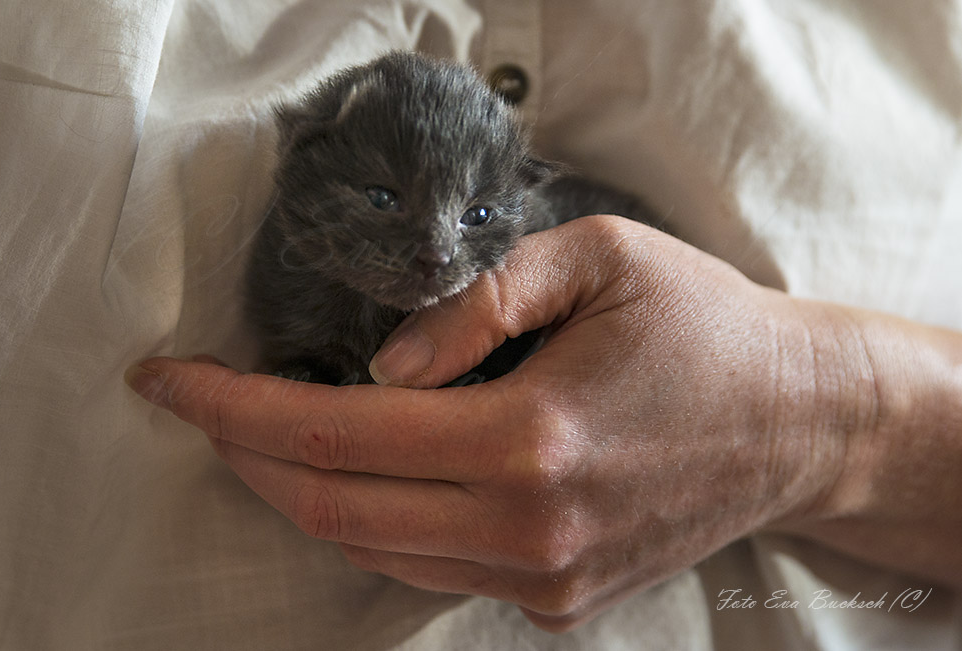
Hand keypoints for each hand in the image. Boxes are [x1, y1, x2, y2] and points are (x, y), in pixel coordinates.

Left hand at [127, 215, 961, 630]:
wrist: (795, 422)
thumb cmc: (703, 328)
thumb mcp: (596, 259)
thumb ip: (474, 302)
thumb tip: (381, 361)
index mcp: (531, 440)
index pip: (337, 434)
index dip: (237, 406)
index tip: (173, 380)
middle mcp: (528, 530)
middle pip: (333, 510)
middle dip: (248, 456)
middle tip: (208, 405)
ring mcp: (543, 580)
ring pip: (372, 552)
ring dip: (304, 494)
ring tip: (272, 435)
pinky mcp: (557, 601)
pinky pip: (429, 571)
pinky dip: (375, 524)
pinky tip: (367, 477)